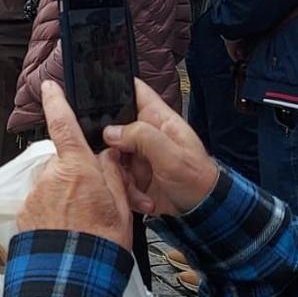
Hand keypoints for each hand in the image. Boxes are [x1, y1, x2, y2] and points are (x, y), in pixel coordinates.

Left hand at [18, 81, 134, 247]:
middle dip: (78, 176)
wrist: (72, 281)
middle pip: (64, 164)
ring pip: (53, 186)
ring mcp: (35, 196)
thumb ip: (112, 174)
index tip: (50, 86)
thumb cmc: (102, 245)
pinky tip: (66, 231)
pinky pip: (42, 204)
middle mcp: (50, 177)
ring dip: (66, 198)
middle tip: (97, 202)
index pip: (63, 125)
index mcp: (77, 169)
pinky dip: (54, 213)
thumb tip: (106, 155)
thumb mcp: (121, 206)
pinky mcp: (24, 214)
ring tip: (83, 224)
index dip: (56, 102)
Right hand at [102, 80, 219, 218]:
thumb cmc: (199, 180)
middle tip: (117, 158)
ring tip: (133, 184)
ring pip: (110, 154)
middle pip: (112, 125)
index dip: (115, 85)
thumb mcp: (173, 156)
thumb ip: (143, 137)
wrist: (201, 211)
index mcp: (158, 119)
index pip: (134, 90)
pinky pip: (115, 175)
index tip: (95, 95)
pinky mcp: (133, 173)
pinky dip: (123, 189)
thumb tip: (112, 131)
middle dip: (108, 144)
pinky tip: (140, 195)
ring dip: (116, 171)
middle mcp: (145, 133)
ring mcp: (138, 154)